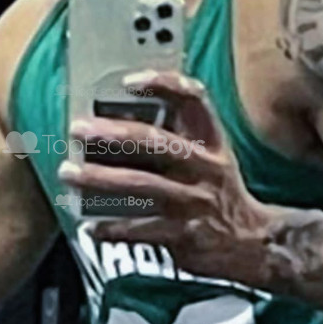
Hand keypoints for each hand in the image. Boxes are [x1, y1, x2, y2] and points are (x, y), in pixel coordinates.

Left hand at [58, 70, 272, 285]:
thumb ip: (176, 139)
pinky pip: (141, 228)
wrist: (254, 242)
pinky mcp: (185, 234)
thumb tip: (116, 126)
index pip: (194, 100)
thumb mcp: (211, 158)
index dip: (164, 84)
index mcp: (213, 142)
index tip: (129, 81)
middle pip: (157, 142)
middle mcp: (206, 167)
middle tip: (78, 129)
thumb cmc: (218, 193)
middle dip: (113, 133)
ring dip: (99, 178)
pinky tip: (90, 227)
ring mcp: (195, 201)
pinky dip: (111, 228)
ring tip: (68, 172)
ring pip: (142, 185)